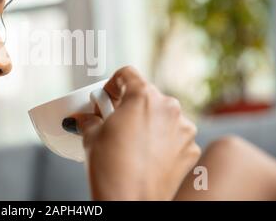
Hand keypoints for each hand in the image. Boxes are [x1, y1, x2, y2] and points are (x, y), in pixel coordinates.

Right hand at [69, 66, 200, 199]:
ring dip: (148, 121)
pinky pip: (174, 135)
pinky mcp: (190, 149)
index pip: (127, 74)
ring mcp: (184, 129)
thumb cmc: (111, 168)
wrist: (130, 202)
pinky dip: (161, 140)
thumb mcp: (92, 136)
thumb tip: (84, 118)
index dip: (112, 84)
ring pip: (163, 115)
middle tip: (114, 120)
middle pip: (147, 94)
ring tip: (131, 141)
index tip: (106, 98)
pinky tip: (146, 155)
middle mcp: (169, 107)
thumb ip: (90, 119)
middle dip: (129, 104)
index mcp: (143, 96)